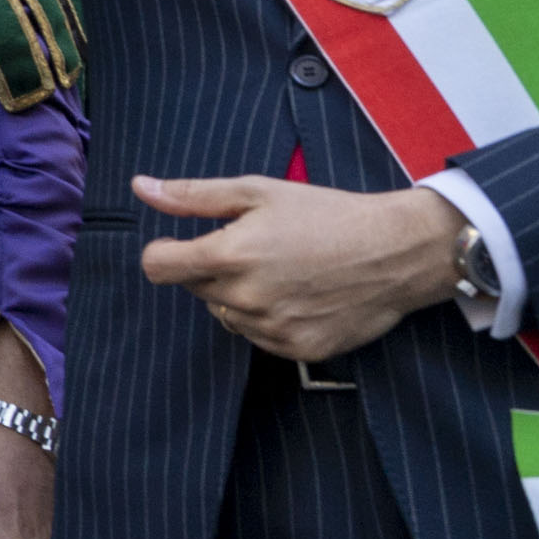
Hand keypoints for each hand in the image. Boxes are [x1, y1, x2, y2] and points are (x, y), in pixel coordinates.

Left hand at [137, 175, 462, 363]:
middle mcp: (246, 299)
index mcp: (230, 256)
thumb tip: (140, 188)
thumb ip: (193, 195)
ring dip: (238, 296)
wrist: (397, 251)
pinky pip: (258, 337)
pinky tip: (299, 295)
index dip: (164, 252)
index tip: (180, 245)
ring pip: (225, 314)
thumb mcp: (258, 191)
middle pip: (195, 288)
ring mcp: (272, 329)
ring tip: (282, 271)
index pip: (158, 267)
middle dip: (212, 268)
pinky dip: (268, 319)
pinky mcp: (297, 351)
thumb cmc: (328, 214)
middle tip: (256, 248)